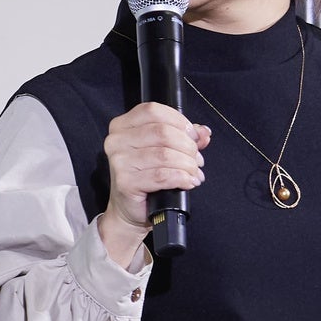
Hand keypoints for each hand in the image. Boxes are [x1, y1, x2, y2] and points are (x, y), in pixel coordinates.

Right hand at [98, 103, 206, 271]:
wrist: (129, 209)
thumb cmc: (145, 177)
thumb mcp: (164, 149)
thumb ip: (184, 137)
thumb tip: (203, 133)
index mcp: (122, 126)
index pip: (154, 111)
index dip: (180, 122)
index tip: (193, 137)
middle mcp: (116, 141)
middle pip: (163, 132)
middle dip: (187, 147)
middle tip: (196, 160)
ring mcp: (119, 162)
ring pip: (165, 154)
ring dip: (187, 165)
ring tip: (193, 173)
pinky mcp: (125, 182)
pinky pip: (163, 175)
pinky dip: (182, 178)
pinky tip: (188, 182)